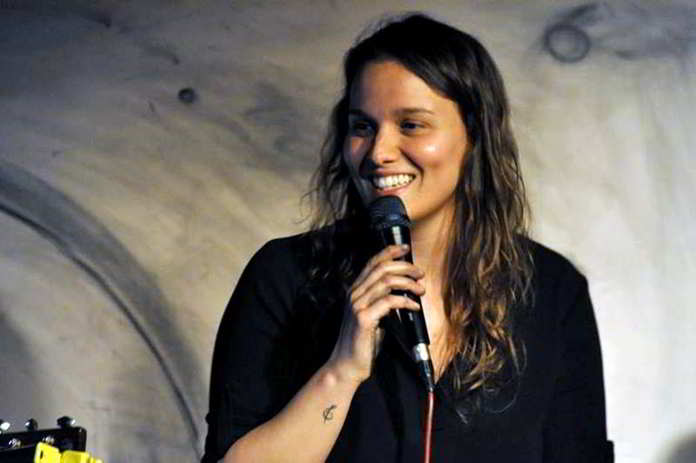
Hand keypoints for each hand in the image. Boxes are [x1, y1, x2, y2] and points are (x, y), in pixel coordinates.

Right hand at [327, 244, 424, 384]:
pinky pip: (389, 301)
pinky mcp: (364, 318)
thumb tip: (404, 291)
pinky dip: (406, 301)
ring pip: (386, 281)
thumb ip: (383, 301)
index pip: (372, 262)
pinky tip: (414, 307)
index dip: (389, 251)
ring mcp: (357, 305)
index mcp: (355, 291)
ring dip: (408, 283)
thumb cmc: (362, 342)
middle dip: (404, 267)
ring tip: (421, 289)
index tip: (405, 248)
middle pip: (381, 268)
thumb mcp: (373, 316)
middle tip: (420, 274)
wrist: (347, 365)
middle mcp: (354, 294)